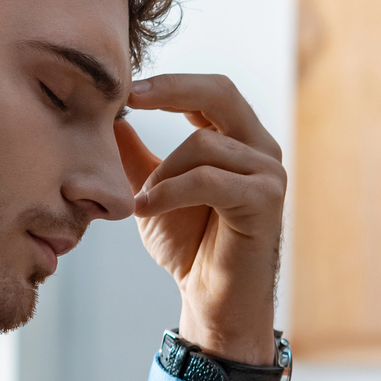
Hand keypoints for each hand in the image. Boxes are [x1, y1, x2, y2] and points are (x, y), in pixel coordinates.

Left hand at [118, 75, 285, 365]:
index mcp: (237, 139)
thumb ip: (136, 154)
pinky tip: (146, 208)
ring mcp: (268, 172)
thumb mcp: (152, 190)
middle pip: (220, 93)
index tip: (125, 88)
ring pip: (204, 144)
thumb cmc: (187, 246)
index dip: (169, 83)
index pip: (209, 90)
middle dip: (171, 90)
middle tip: (129, 97)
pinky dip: (171, 192)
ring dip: (163, 173)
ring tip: (144, 203)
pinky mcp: (267, 200)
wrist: (209, 297)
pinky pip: (209, 179)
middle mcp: (259, 148)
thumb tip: (112, 117)